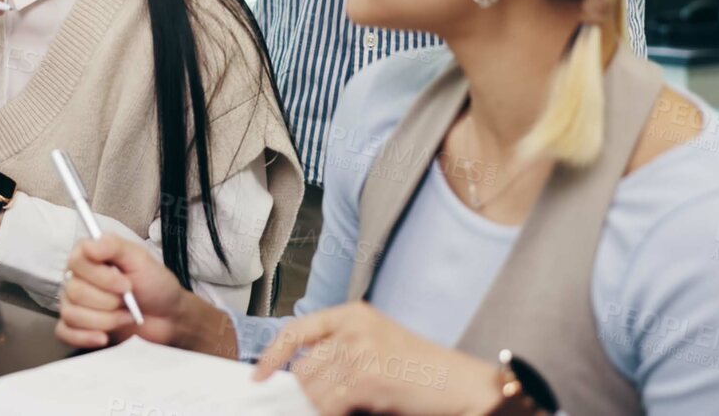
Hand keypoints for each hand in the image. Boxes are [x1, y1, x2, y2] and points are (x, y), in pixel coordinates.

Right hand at [55, 235, 228, 354]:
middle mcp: (77, 278)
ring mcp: (75, 303)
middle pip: (74, 291)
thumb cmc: (154, 284)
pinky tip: (103, 337)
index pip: (77, 261)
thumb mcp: (140, 259)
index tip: (125, 284)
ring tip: (126, 316)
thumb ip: (114, 247)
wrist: (167, 316)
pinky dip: (85, 337)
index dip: (101, 276)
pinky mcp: (78, 327)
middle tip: (128, 300)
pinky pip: (66, 333)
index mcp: (89, 257)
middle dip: (108, 301)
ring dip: (106, 320)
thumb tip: (90, 245)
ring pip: (72, 314)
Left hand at [253, 301, 502, 414]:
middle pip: (303, 367)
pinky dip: (334, 413)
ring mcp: (359, 350)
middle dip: (310, 392)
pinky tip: (360, 408)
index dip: (273, 356)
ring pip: (313, 389)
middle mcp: (353, 327)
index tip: (258, 377)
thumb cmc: (421, 369)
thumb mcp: (376, 344)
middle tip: (335, 402)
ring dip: (325, 405)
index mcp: (353, 313)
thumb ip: (340, 350)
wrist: (460, 384)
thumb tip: (298, 376)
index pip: (296, 330)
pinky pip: (329, 405)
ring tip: (355, 403)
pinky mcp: (367, 377)